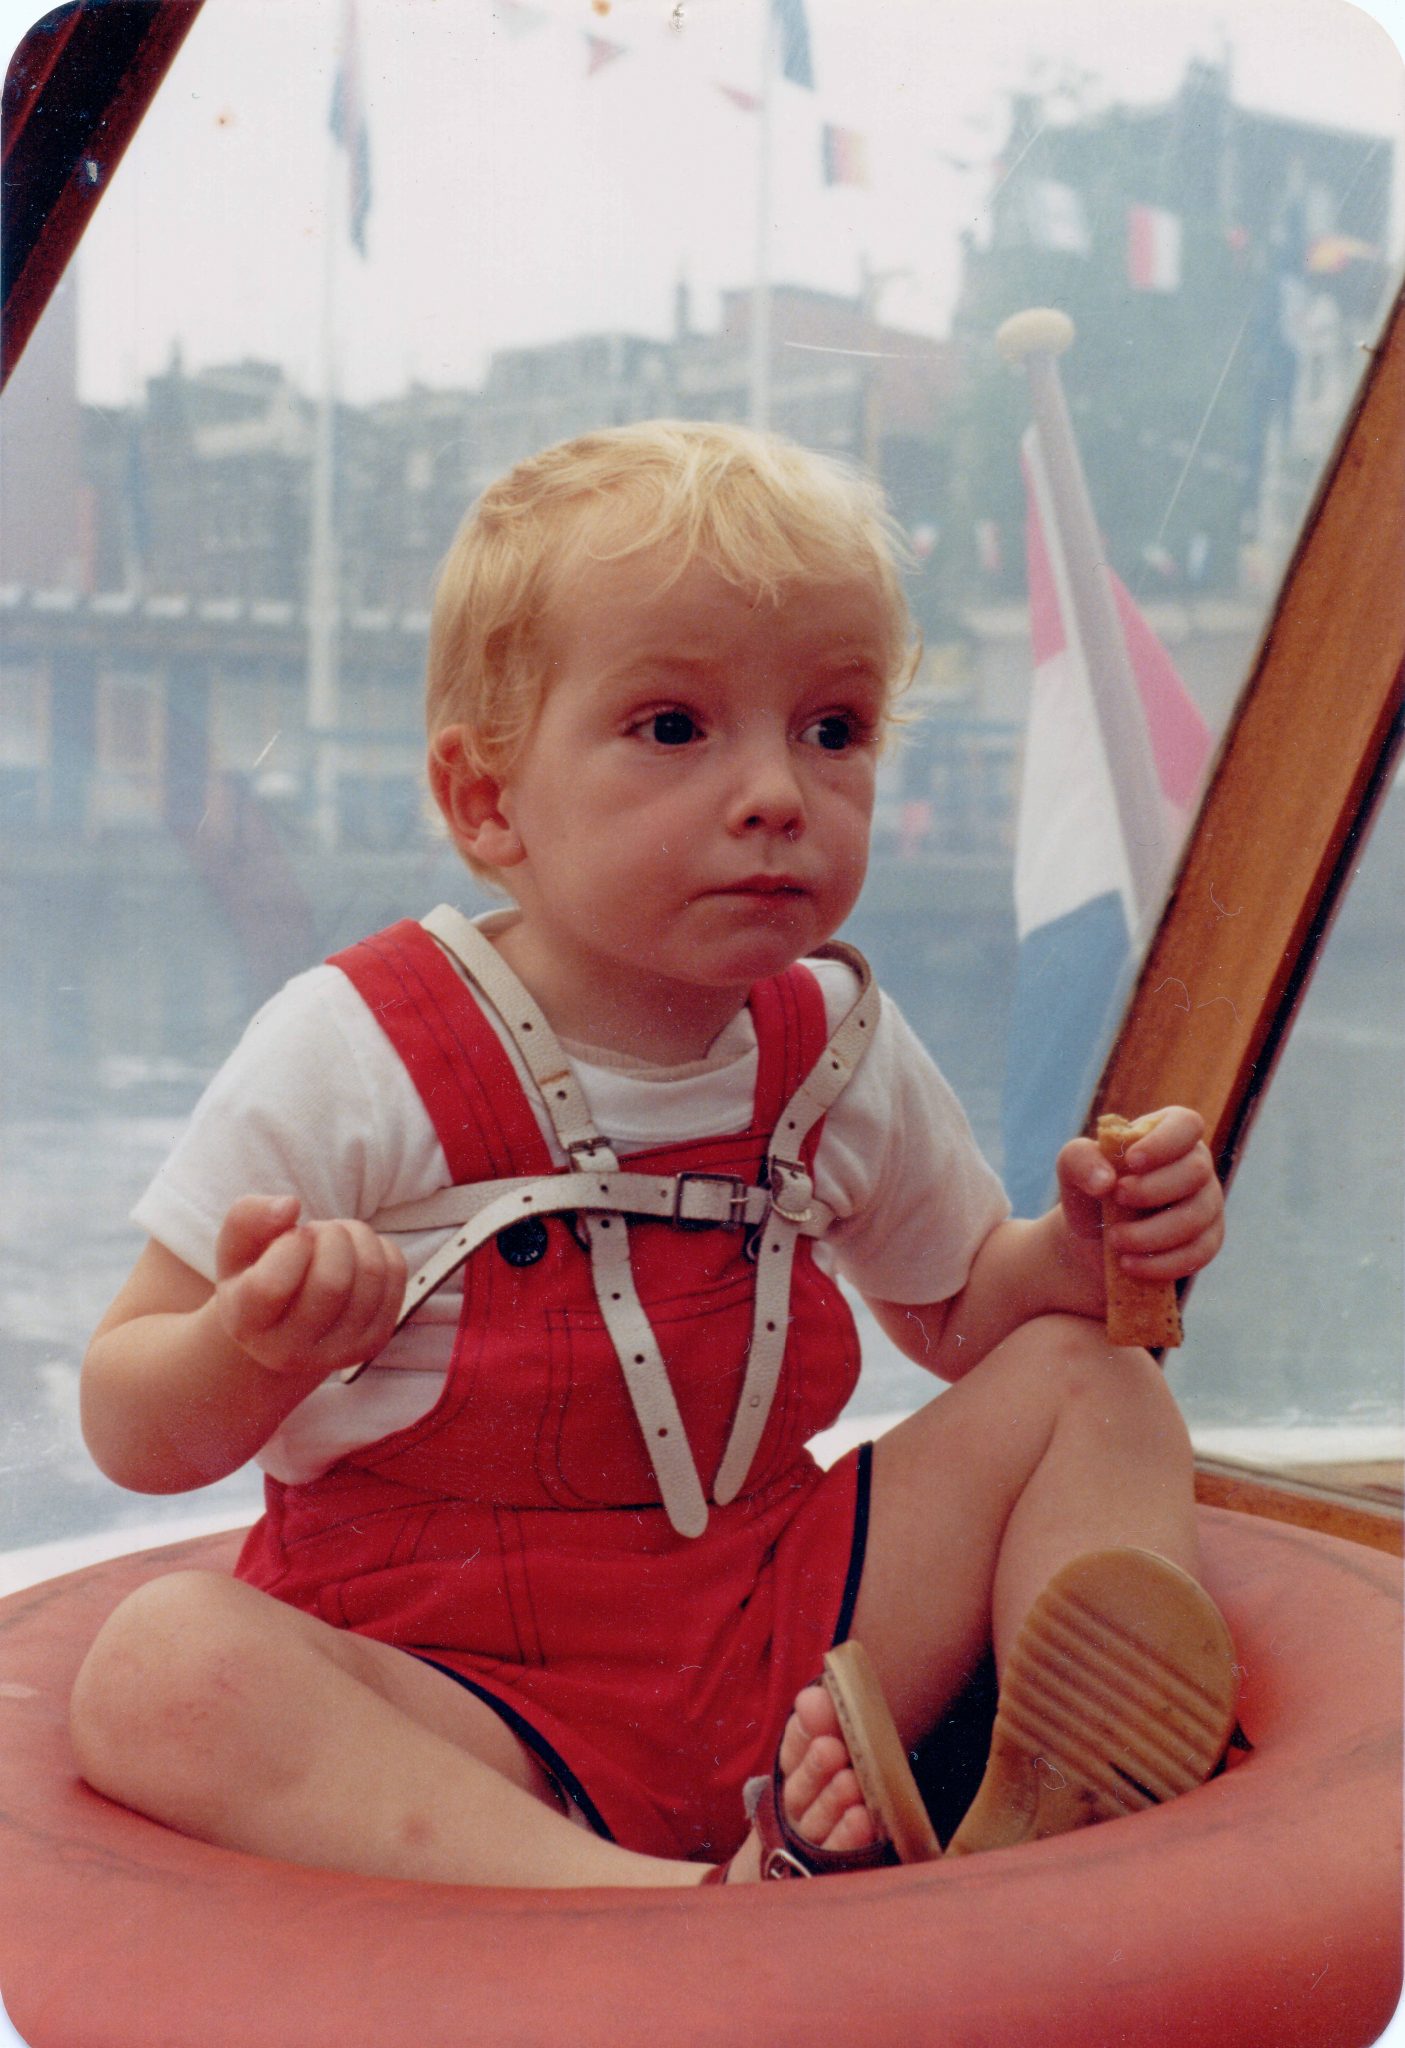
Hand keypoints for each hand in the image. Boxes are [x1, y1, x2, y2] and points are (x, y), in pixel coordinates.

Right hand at [213, 1193, 406, 1378]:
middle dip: (330, 1235)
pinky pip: (394, 1274)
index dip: (290, 1245)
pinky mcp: (373, 1342)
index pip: (271, 1287)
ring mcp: (337, 1352)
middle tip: (316, 1231)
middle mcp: (289, 1351)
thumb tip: (290, 1206)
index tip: (293, 1235)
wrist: (285, 1325)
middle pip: (332, 1282)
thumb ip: (248, 1218)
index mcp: (246, 1325)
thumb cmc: (256, 1274)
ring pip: (370, 1274)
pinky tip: (355, 1252)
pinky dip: (380, 1247)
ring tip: (334, 1238)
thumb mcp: (237, 1246)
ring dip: (356, 1235)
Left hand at [1056, 1107, 1223, 1284]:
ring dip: (1152, 1233)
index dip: (1164, 1142)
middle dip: (1153, 1190)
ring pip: (1197, 1216)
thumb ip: (1081, 1159)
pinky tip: (1129, 1264)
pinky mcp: (1207, 1242)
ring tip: (1115, 1240)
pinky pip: (1198, 1253)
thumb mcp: (1073, 1168)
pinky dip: (1161, 1262)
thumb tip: (1107, 1181)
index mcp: (1168, 1134)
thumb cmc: (1091, 1192)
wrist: (1094, 1240)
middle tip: (1117, 1200)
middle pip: (1196, 1170)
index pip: (1186, 1124)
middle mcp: (1195, 1165)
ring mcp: (1207, 1203)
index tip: (1131, 1161)